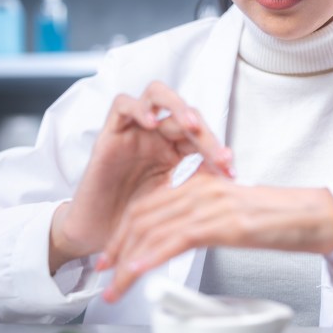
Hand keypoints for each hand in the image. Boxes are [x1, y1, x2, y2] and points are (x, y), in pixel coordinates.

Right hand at [49, 82, 232, 272]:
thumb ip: (198, 182)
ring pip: (156, 95)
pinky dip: (139, 109)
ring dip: (176, 105)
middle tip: (216, 153)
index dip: (218, 148)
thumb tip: (231, 175)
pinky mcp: (109, 135)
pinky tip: (152, 124)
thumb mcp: (174, 201)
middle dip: (204, 131)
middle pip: (185, 112)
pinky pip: (122, 105)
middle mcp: (156, 135)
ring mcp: (133, 131)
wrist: (101, 238)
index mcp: (174, 148)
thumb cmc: (136, 220)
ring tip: (190, 125)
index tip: (230, 171)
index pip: (201, 134)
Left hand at [96, 170, 332, 301]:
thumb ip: (207, 218)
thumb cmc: (282, 219)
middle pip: (144, 215)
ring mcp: (212, 204)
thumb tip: (182, 238)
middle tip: (103, 272)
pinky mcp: (223, 222)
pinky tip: (136, 272)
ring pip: (154, 229)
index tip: (112, 254)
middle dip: (118, 247)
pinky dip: (149, 257)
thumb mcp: (236, 213)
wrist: (316, 216)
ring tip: (114, 285)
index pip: (151, 204)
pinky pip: (175, 239)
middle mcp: (202, 189)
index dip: (125, 230)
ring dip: (128, 261)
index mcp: (203, 183)